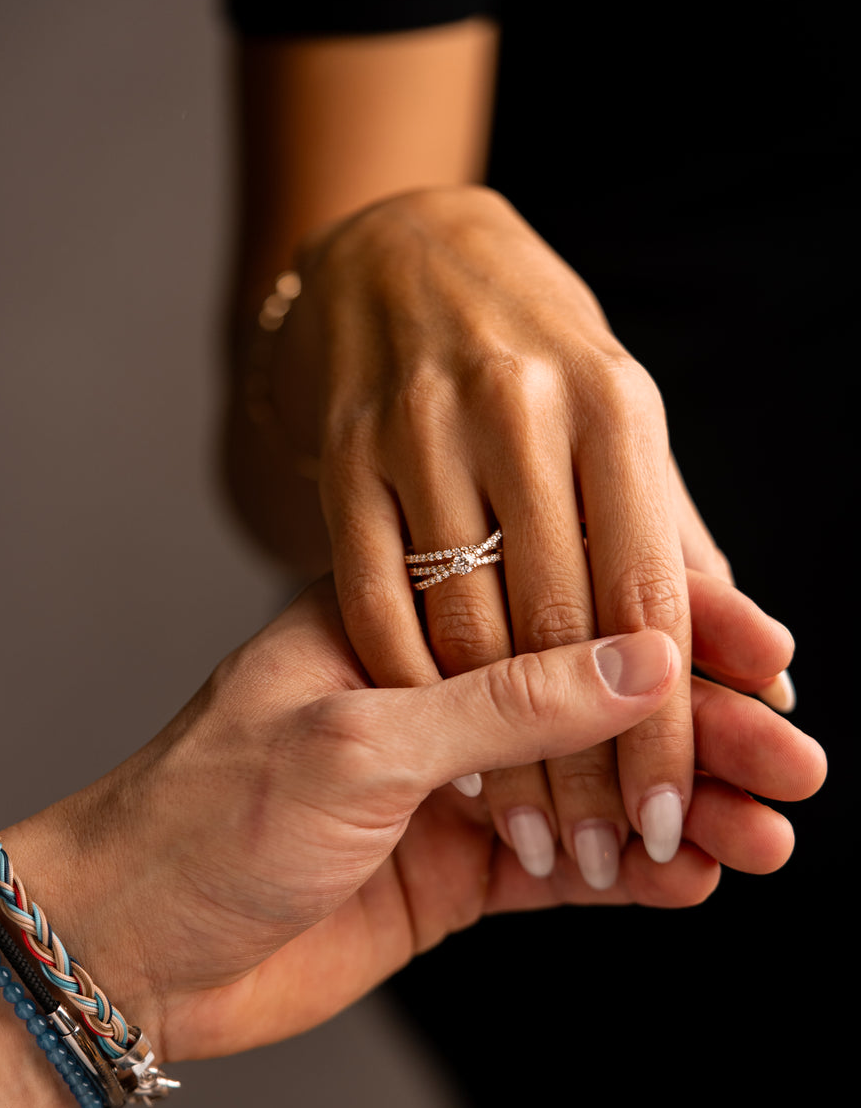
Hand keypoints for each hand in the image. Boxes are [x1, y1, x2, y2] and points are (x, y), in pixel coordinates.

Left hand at [11, 581, 823, 1062]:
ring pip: (595, 788)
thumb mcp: (360, 742)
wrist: (119, 945)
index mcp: (406, 622)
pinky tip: (699, 880)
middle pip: (599, 701)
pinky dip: (630, 876)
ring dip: (683, 807)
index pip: (565, 606)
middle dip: (702, 728)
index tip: (770, 655)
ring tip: (772, 833)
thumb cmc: (208, 815)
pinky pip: (564, 869)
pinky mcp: (450, 871)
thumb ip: (509, 705)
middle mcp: (438, 694)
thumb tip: (649, 661)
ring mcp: (450, 787)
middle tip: (797, 760)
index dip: (673, 629)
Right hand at [268, 185, 788, 889]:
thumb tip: (770, 669)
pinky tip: (437, 759)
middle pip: (560, 629)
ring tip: (531, 836)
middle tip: (597, 853)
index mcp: (613, 404)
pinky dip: (409, 692)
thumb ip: (678, 548)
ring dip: (496, 754)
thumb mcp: (617, 433)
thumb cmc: (531, 362)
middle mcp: (519, 408)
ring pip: (464, 626)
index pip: (649, 600)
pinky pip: (373, 597)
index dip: (660, 725)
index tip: (666, 822)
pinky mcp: (337, 454)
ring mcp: (417, 428)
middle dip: (584, 764)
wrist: (397, 254)